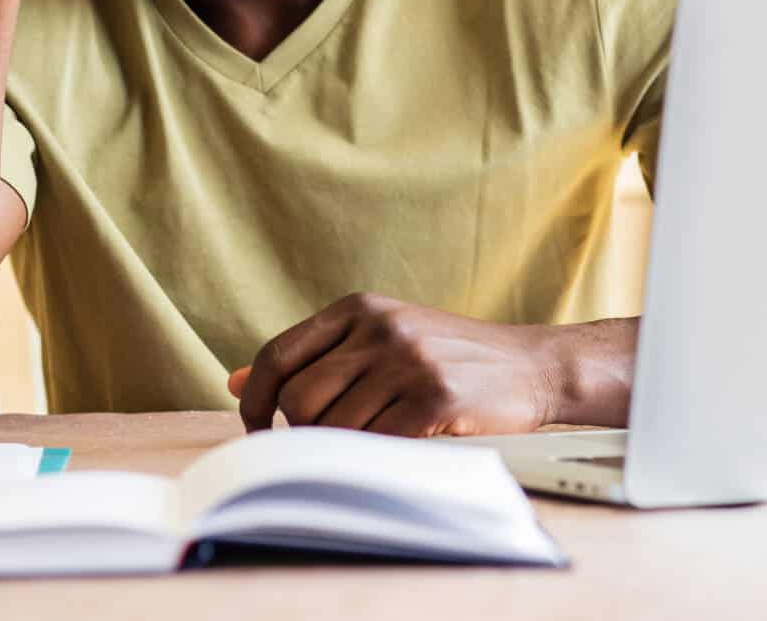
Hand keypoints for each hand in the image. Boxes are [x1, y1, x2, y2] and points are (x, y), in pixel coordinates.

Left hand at [228, 292, 564, 437]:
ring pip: (334, 428)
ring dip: (342, 451)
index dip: (255, 401)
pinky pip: (376, 445)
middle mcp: (380, 328)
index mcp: (358, 307)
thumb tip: (235, 383)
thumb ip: (314, 357)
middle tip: (326, 446)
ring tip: (370, 446)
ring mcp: (409, 362)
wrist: (531, 365)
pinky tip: (390, 454)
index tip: (257, 430)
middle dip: (303, 434)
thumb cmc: (447, 358)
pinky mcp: (437, 400)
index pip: (277, 356)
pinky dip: (372, 460)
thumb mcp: (379, 338)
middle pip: (299, 398)